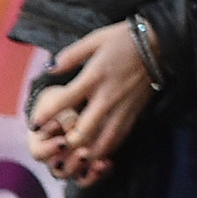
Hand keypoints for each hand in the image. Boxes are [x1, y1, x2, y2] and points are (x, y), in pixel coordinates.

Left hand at [25, 21, 154, 185]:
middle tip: (55, 148)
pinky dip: (106, 151)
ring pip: (102, 143)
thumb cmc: (124, 39)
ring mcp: (122, 108)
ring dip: (86, 155)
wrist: (161, 43)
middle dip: (66, 145)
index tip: (35, 124)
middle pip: (83, 133)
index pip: (65, 102)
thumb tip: (49, 68)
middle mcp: (107, 97)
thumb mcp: (95, 39)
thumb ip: (70, 56)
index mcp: (94, 77)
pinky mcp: (134, 114)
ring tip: (74, 158)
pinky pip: (118, 139)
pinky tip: (97, 154)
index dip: (46, 115)